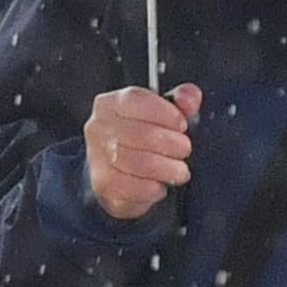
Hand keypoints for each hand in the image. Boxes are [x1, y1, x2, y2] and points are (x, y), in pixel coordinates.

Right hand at [83, 81, 201, 219]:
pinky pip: (137, 187)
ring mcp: (98, 157)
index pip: (137, 99)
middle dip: (174, 144)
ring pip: (143, 163)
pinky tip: (159, 184)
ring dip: (169, 168)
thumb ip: (182, 100)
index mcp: (110, 103)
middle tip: (184, 150)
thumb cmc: (140, 139)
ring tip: (179, 170)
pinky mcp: (104, 184)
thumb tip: (188, 99)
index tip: (182, 124)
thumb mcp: (163, 113)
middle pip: (144, 134)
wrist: (115, 172)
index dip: (166, 113)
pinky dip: (155, 188)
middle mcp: (99, 127)